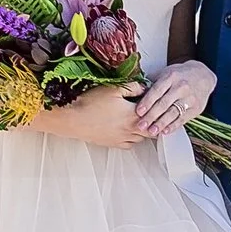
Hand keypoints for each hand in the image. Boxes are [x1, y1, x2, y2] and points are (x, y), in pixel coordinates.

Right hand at [26, 84, 151, 150]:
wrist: (72, 118)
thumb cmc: (90, 102)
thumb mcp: (113, 88)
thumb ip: (133, 87)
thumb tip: (144, 87)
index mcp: (133, 115)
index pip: (154, 115)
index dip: (158, 108)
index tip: (157, 102)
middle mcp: (130, 130)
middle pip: (151, 129)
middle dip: (153, 121)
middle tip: (153, 113)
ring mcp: (122, 139)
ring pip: (141, 138)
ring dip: (144, 130)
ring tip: (141, 121)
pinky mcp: (112, 143)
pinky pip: (129, 144)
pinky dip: (133, 138)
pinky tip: (128, 131)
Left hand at [132, 59, 214, 137]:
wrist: (203, 76)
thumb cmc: (181, 76)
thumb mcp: (168, 73)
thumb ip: (155, 84)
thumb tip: (138, 96)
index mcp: (171, 77)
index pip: (157, 91)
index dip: (147, 102)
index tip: (139, 112)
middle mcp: (181, 87)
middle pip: (164, 104)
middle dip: (151, 116)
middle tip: (141, 125)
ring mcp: (189, 98)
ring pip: (173, 113)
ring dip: (161, 123)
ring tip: (152, 131)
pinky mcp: (196, 108)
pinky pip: (182, 119)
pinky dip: (173, 126)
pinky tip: (165, 131)